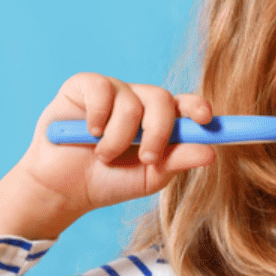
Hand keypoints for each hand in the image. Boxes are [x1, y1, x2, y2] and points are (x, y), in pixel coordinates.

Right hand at [0, 73, 215, 239]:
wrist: (63, 189)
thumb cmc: (108, 181)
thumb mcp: (149, 177)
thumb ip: (178, 161)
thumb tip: (212, 152)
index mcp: (159, 121)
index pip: (185, 105)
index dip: (197, 107)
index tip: (206, 119)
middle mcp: (138, 101)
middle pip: (162, 99)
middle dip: (158, 131)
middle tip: (147, 158)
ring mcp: (111, 91)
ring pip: (130, 102)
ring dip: (119, 138)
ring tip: (103, 156)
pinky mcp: (83, 86)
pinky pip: (101, 90)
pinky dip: (98, 118)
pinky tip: (87, 133)